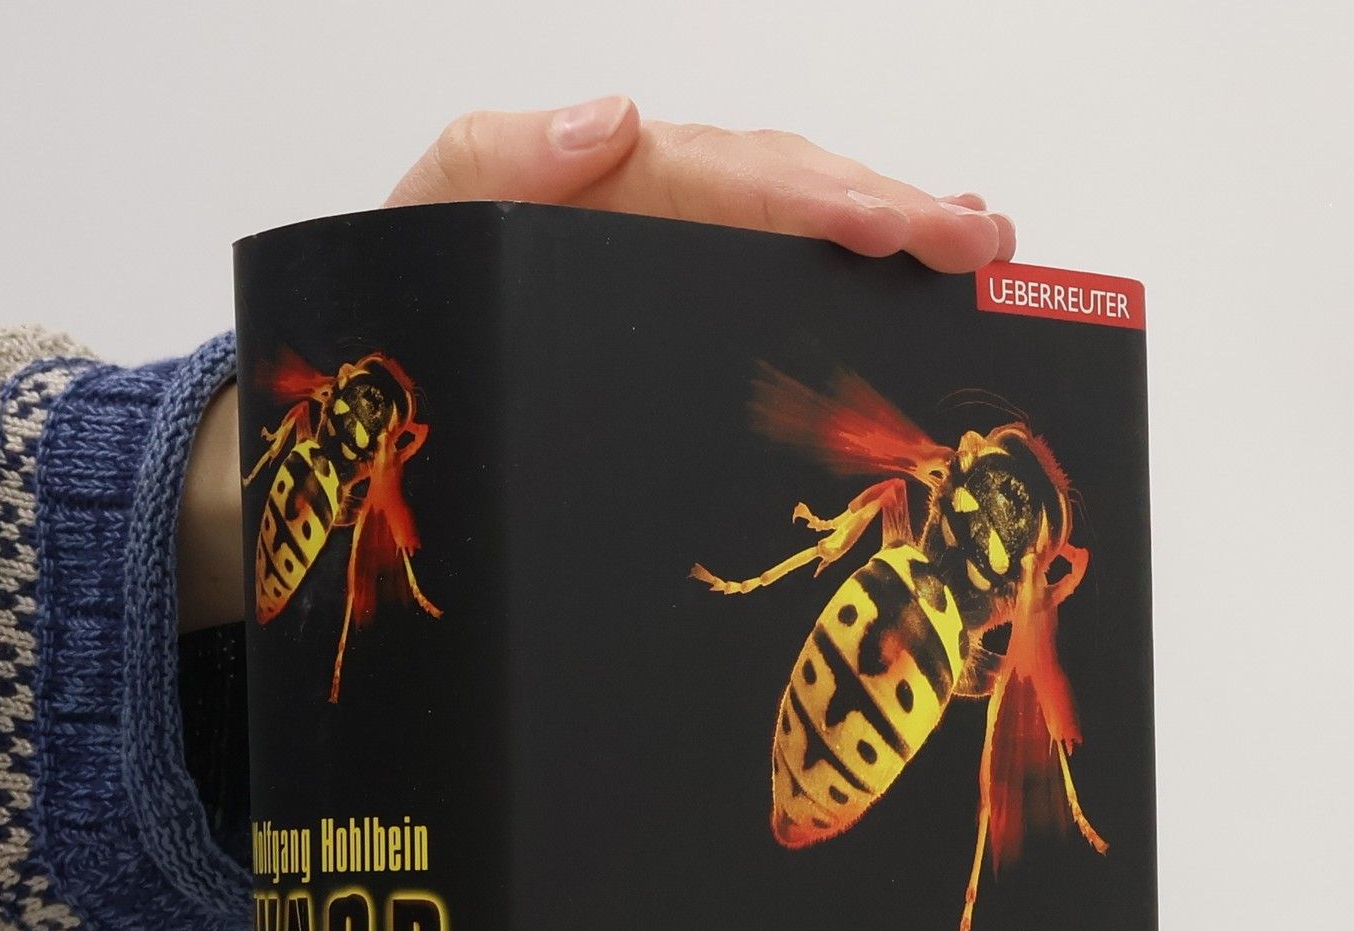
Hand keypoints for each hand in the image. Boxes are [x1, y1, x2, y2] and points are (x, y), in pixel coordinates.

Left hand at [386, 97, 1014, 273]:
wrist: (372, 386)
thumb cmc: (401, 298)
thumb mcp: (424, 219)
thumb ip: (494, 160)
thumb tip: (614, 120)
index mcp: (605, 184)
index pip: (733, 178)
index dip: (822, 197)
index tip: (898, 225)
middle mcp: (653, 211)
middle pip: (789, 192)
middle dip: (890, 209)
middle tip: (981, 241)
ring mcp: (669, 263)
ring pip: (795, 229)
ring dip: (892, 230)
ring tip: (977, 246)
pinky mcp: (671, 319)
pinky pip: (770, 285)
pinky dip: (848, 271)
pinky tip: (909, 273)